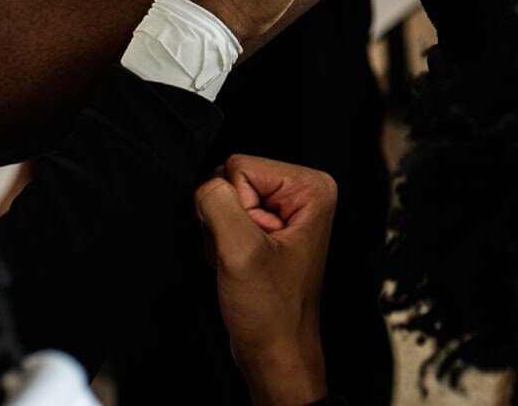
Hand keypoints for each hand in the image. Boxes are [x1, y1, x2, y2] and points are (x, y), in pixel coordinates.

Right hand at [195, 156, 334, 405]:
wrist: (274, 351)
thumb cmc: (271, 311)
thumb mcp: (240, 251)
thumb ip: (219, 204)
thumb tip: (206, 184)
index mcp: (311, 188)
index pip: (240, 166)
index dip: (235, 207)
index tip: (252, 242)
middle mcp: (302, 193)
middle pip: (232, 179)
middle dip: (226, 220)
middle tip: (244, 255)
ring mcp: (284, 210)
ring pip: (224, 199)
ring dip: (221, 234)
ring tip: (242, 263)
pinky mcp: (267, 226)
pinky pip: (224, 217)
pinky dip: (221, 242)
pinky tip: (237, 265)